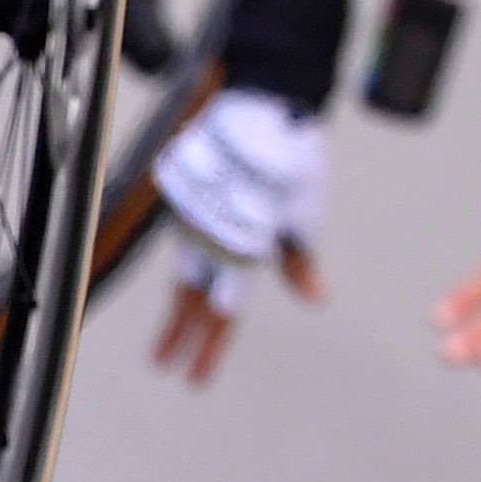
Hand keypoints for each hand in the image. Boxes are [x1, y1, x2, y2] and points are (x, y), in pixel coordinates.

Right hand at [149, 88, 328, 384]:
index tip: (194, 379)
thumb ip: (299, 260)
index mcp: (241, 247)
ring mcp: (191, 214)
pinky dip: (188, 260)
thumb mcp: (305, 212)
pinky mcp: (185, 194)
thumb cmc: (294, 159)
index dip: (209, 347)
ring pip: (184, 268)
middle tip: (164, 367)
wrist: (265, 102)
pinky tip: (188, 276)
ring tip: (170, 337)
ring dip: (180, 303)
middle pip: (191, 296)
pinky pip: (185, 236)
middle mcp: (207, 236)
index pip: (222, 310)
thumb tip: (316, 300)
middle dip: (179, 335)